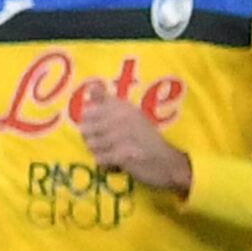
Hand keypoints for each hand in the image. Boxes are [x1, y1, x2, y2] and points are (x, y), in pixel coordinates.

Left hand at [77, 79, 192, 194]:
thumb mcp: (129, 115)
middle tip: (107, 144)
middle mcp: (123, 117)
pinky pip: (99, 159)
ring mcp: (124, 135)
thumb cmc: (144, 138)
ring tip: (113, 152)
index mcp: (124, 107)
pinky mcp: (124, 154)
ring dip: (98, 151)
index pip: (88, 112)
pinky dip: (105, 163)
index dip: (88, 123)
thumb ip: (107, 101)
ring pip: (90, 144)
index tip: (100, 129)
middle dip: (90, 139)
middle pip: (85, 129)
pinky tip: (116, 162)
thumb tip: (91, 86)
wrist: (166, 161)